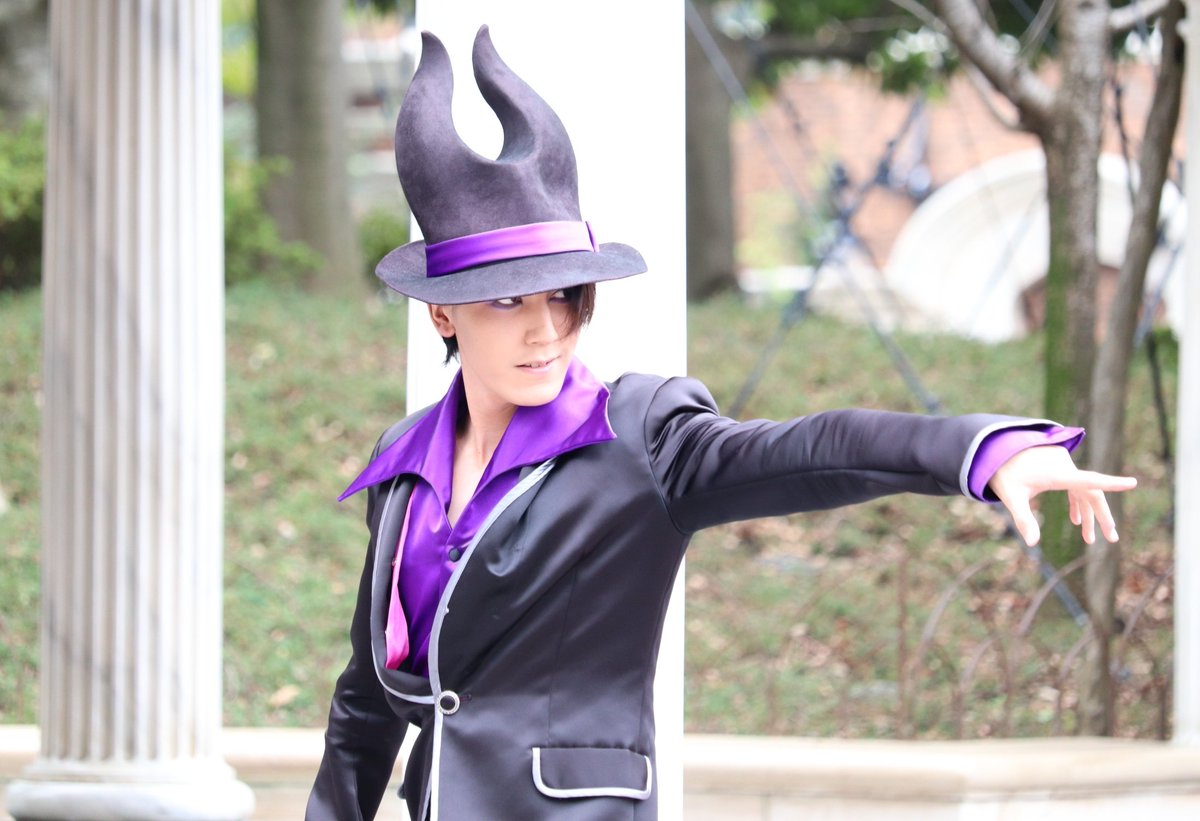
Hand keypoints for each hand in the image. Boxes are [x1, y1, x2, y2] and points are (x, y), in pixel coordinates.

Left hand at [987, 446, 1137, 546]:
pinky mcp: (1060, 466)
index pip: (1089, 480)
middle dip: (1102, 517)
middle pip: (1092, 492)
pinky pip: (1076, 485)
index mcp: (1057, 473)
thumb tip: (1032, 544)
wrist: (995, 450)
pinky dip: (1078, 502)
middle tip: (1112, 539)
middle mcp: (1065, 467)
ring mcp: (1064, 466)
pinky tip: (1077, 520)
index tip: (1132, 483)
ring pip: (1085, 490)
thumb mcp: (1011, 497)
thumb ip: (1023, 519)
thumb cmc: (1004, 473)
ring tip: (1090, 539)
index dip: (1111, 483)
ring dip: (1089, 514)